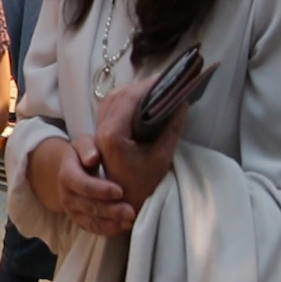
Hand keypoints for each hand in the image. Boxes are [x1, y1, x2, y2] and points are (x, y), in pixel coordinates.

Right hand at [53, 134, 135, 234]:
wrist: (71, 168)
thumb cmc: (83, 153)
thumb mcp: (83, 143)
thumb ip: (87, 147)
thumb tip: (93, 158)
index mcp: (66, 175)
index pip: (81, 184)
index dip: (100, 190)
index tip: (120, 191)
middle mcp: (67, 195)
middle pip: (88, 206)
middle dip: (110, 210)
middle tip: (131, 211)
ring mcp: (72, 209)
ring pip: (91, 220)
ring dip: (111, 223)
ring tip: (131, 220)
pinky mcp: (80, 219)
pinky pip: (93, 228)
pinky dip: (109, 229)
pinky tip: (125, 225)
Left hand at [93, 76, 185, 214]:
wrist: (122, 203)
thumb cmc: (143, 184)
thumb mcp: (162, 157)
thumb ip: (171, 128)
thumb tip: (182, 103)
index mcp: (113, 134)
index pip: (128, 98)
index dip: (147, 86)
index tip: (166, 78)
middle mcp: (101, 129)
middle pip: (118, 95)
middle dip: (141, 86)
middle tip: (164, 81)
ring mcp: (98, 130)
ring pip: (111, 99)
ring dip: (131, 90)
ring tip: (155, 88)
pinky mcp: (101, 132)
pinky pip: (109, 107)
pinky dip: (124, 99)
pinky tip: (140, 100)